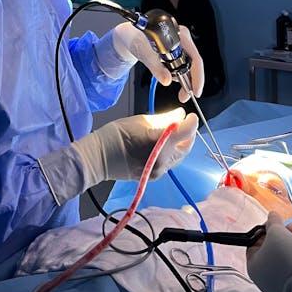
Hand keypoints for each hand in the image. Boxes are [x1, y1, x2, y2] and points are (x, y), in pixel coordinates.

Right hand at [38, 108, 197, 204]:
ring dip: (180, 143)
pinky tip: (163, 142)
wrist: (99, 158)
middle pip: (186, 147)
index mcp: (161, 145)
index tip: (190, 115)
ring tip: (173, 131)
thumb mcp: (141, 121)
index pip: (187, 132)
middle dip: (188, 134)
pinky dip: (171, 151)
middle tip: (183, 122)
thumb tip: (179, 115)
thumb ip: (164, 119)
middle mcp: (164, 161)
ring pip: (178, 156)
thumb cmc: (116, 135)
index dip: (192, 122)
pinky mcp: (154, 176)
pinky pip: (169, 162)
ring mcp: (159, 171)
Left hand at [111, 22, 204, 101]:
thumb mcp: (145, 54)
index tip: (195, 91)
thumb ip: (156, 68)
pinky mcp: (176, 49)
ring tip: (177, 88)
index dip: (197, 77)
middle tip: (184, 96)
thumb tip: (167, 80)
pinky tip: (169, 76)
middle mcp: (182, 38)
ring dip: (183, 78)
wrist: (129, 36)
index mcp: (179, 35)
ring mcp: (180, 43)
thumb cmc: (136, 39)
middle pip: (194, 63)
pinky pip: (182, 63)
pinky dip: (178, 73)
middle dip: (190, 81)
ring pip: (188, 65)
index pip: (195, 58)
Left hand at [247, 212, 291, 291]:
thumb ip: (273, 222)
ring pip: (291, 256)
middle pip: (275, 248)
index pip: (255, 243)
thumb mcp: (276, 233)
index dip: (265, 229)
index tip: (274, 222)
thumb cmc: (287, 260)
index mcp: (254, 265)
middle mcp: (266, 276)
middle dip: (287, 234)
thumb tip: (272, 216)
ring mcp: (283, 283)